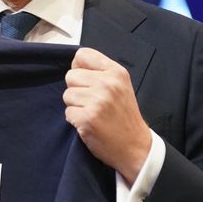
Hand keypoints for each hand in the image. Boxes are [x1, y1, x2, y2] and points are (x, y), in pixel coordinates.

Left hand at [63, 47, 152, 184]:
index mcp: (116, 72)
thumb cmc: (124, 116)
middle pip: (70, 76)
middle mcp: (107, 83)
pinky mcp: (88, 118)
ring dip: (75, 106)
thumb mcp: (121, 86)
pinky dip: (75, 120)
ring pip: (67, 95)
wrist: (135, 146)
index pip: (82, 55)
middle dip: (76, 89)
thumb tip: (75, 66)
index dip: (79, 68)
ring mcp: (97, 101)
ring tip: (92, 113)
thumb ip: (101, 73)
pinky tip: (90, 124)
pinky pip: (67, 113)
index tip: (86, 80)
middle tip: (91, 102)